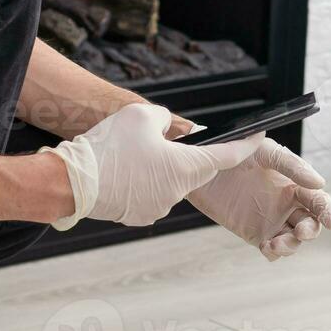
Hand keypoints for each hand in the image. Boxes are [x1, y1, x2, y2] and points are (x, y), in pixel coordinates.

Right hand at [43, 104, 263, 229]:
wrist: (71, 183)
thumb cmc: (108, 147)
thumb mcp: (140, 115)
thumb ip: (164, 119)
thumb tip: (167, 130)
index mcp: (185, 167)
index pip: (227, 156)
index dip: (246, 145)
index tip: (259, 137)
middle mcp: (177, 192)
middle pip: (194, 167)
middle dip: (185, 152)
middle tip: (162, 137)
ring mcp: (158, 208)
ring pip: (170, 180)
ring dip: (160, 167)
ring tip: (131, 152)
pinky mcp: (139, 215)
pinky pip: (150, 193)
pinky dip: (143, 181)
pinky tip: (124, 170)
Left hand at [189, 139, 330, 260]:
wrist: (202, 165)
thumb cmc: (236, 151)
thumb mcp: (265, 153)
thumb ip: (292, 166)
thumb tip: (320, 183)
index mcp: (293, 184)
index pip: (318, 200)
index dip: (328, 211)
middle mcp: (286, 204)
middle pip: (311, 223)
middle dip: (311, 231)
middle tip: (301, 231)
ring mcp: (271, 220)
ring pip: (293, 240)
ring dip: (291, 245)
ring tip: (276, 242)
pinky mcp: (254, 233)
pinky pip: (271, 249)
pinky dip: (274, 252)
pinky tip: (267, 246)